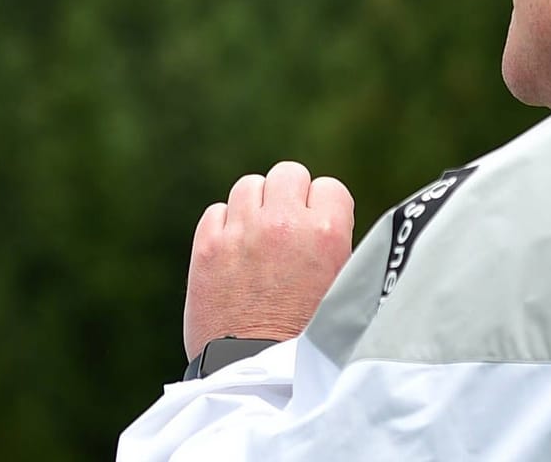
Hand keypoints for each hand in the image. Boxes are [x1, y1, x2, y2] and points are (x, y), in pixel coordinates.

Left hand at [182, 161, 354, 359]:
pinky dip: (225, 226)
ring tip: (259, 239)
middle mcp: (284, 223)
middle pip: (288, 174)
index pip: (329, 187)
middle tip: (287, 228)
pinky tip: (234, 253)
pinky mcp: (207, 246)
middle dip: (289, 197)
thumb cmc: (307, 337)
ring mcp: (242, 231)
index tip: (318, 229)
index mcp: (327, 233)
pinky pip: (217, 211)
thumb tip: (328, 218)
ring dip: (256, 207)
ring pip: (250, 186)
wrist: (258, 376)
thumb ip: (335, 246)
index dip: (324, 209)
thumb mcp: (342, 287)